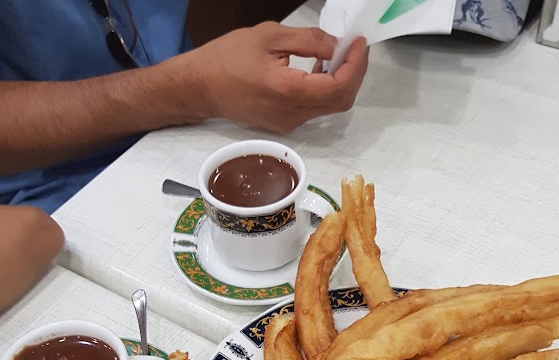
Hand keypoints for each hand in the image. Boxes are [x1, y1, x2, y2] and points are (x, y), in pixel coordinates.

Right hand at [167, 23, 367, 133]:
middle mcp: (292, 114)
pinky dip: (325, 89)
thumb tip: (336, 46)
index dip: (356, 65)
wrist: (201, 87)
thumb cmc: (227, 58)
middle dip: (354, 73)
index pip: (339, 86)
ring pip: (329, 107)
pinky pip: (314, 109)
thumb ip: (308, 40)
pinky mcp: (284, 123)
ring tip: (337, 54)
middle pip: (341, 101)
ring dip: (341, 81)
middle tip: (353, 48)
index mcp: (289, 91)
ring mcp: (289, 122)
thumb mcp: (269, 36)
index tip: (358, 43)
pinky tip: (318, 68)